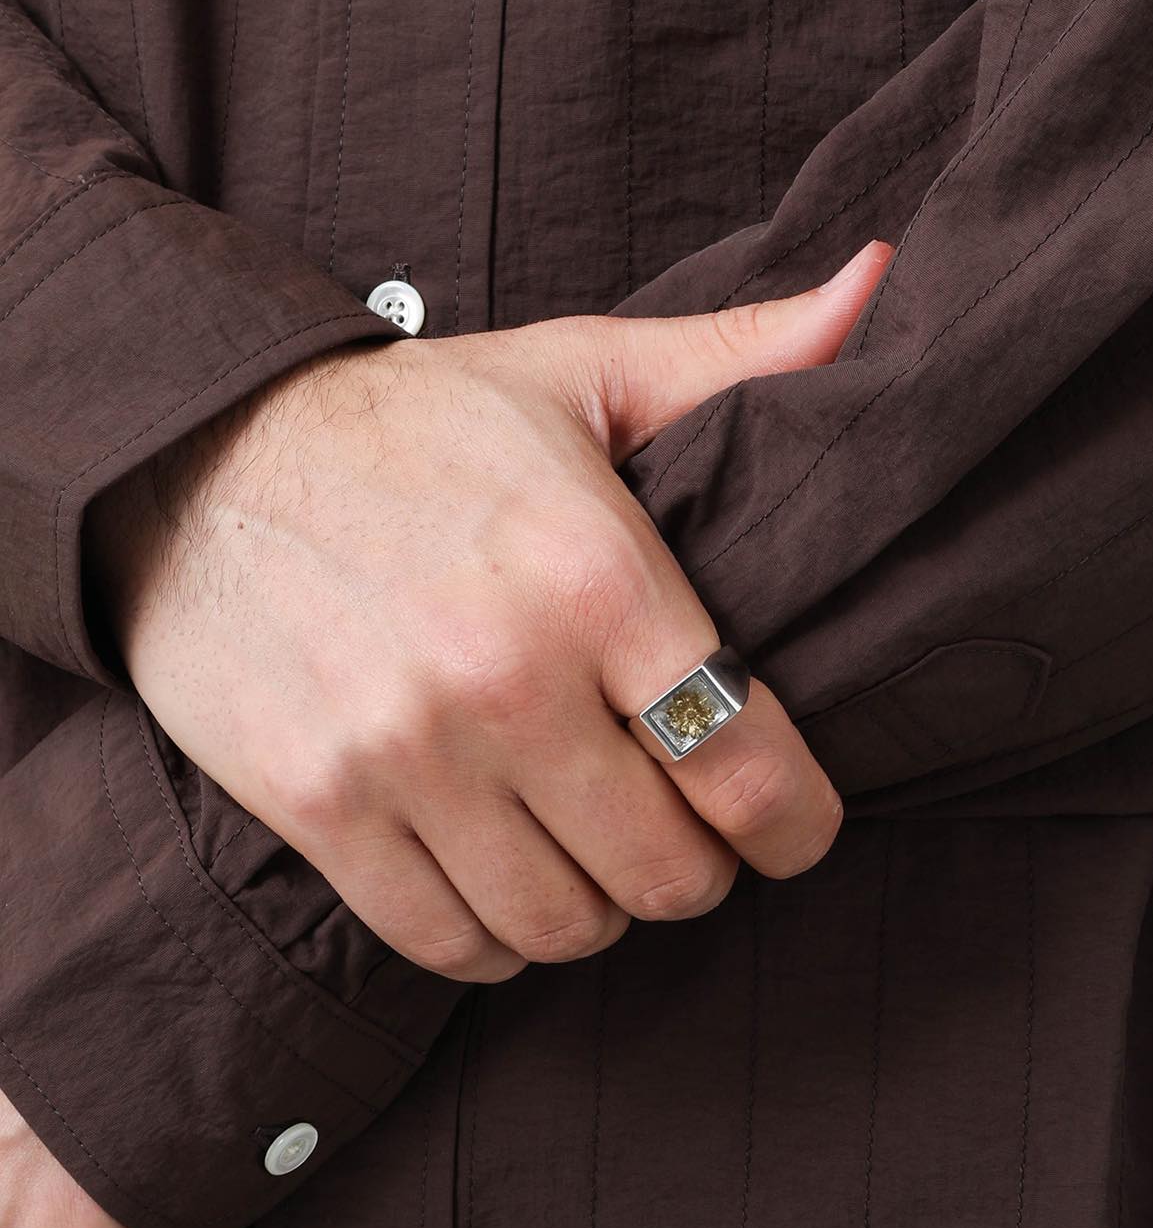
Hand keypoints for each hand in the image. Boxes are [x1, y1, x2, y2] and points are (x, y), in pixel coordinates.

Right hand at [88, 241, 891, 982]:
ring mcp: (403, 754)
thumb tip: (880, 286)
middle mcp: (504, 677)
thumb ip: (741, 356)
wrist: (196, 452)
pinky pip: (447, 942)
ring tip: (591, 855)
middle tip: (681, 831)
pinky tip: (502, 882)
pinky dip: (497, 938)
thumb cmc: (414, 421)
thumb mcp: (579, 370)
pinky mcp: (318, 806)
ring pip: (562, 925)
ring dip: (598, 910)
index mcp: (594, 573)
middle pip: (666, 873)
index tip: (793, 831)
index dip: (797, 827)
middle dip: (697, 869)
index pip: (747, 767)